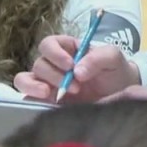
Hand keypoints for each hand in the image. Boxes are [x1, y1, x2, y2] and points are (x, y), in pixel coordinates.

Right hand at [13, 34, 139, 102]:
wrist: (121, 98)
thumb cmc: (116, 72)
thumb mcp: (113, 58)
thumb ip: (98, 57)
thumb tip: (77, 71)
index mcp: (67, 50)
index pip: (49, 44)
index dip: (55, 53)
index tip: (70, 65)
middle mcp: (53, 66)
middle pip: (39, 63)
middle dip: (55, 75)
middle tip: (76, 87)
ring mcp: (47, 84)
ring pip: (25, 79)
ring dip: (36, 85)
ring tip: (54, 95)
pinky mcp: (45, 103)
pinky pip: (27, 97)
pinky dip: (31, 97)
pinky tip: (47, 102)